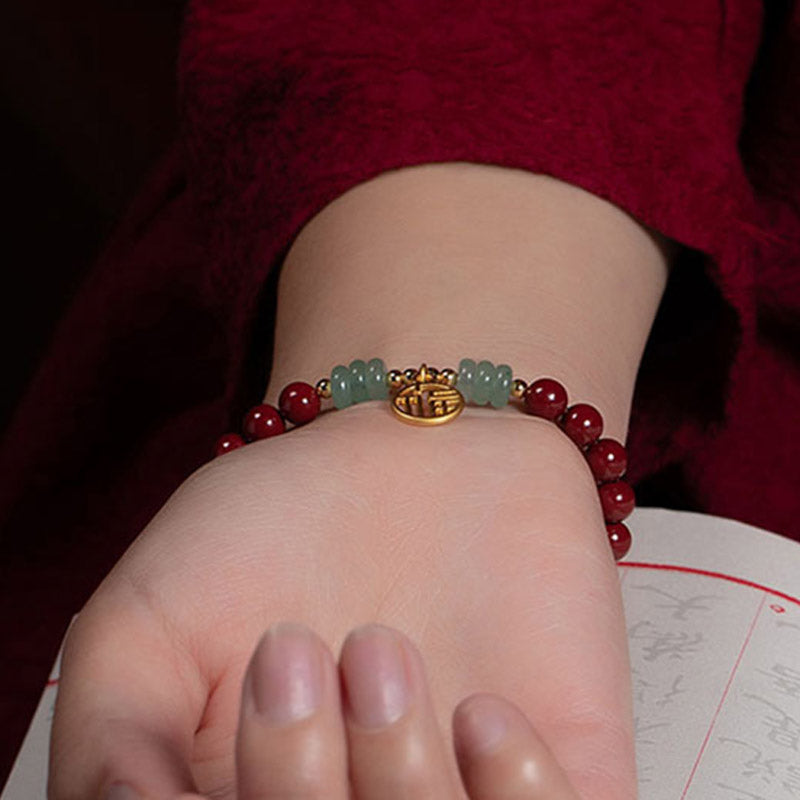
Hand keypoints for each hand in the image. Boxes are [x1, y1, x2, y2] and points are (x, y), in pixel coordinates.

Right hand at [49, 404, 634, 798]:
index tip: (225, 726)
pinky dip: (521, 793)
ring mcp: (472, 797)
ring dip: (399, 778)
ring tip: (378, 646)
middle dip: (295, 783)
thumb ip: (110, 752)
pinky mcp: (571, 763)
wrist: (417, 440)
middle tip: (289, 650)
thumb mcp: (144, 626)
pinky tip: (482, 707)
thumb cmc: (272, 524)